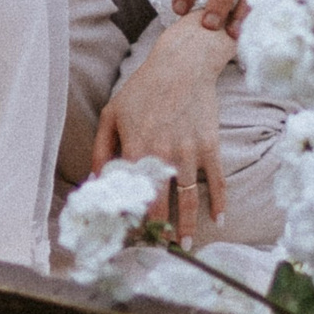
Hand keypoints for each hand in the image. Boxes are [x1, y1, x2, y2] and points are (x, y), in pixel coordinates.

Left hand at [89, 17, 236, 238]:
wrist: (182, 65)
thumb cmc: (143, 89)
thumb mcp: (112, 115)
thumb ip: (101, 150)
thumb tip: (95, 182)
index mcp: (135, 149)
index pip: (130, 194)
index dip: (129, 218)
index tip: (127, 237)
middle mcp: (162, 154)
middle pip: (160, 203)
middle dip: (157, 230)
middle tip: (155, 248)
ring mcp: (188, 152)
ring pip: (188, 198)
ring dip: (186, 225)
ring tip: (183, 245)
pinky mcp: (209, 146)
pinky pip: (216, 180)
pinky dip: (218, 201)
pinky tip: (218, 219)